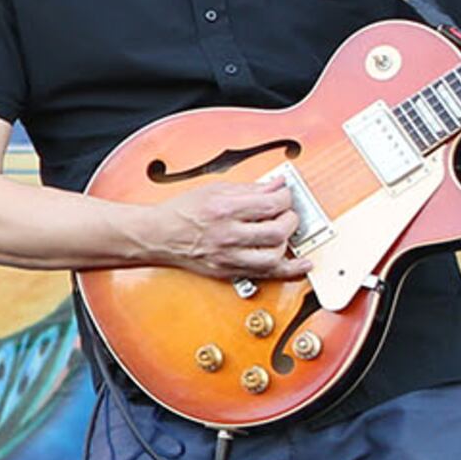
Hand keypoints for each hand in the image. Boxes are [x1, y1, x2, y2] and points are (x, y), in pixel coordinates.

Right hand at [137, 178, 306, 282]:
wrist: (157, 235)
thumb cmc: (182, 212)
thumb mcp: (214, 190)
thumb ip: (249, 189)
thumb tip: (278, 185)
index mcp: (224, 210)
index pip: (271, 204)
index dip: (286, 198)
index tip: (285, 195)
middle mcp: (227, 235)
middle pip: (277, 231)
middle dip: (290, 219)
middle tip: (286, 213)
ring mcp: (229, 257)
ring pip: (275, 255)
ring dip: (286, 241)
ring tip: (282, 232)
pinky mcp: (229, 271)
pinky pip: (266, 274)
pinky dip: (289, 270)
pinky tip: (302, 263)